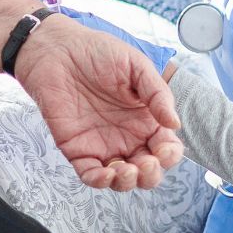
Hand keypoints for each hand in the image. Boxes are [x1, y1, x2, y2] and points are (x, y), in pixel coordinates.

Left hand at [14, 17, 184, 191]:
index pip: (166, 148)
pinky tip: (105, 174)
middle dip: (151, 175)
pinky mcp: (77, 149)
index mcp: (146, 119)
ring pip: (122, 179)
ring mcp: (103, 145)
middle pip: (148, 171)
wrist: (57, 50)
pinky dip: (99, 181)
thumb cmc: (98, 53)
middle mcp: (128, 136)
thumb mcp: (136, 66)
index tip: (164, 148)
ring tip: (127, 171)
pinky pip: (90, 174)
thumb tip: (175, 124)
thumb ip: (157, 94)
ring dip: (129, 183)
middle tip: (146, 163)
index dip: (170, 155)